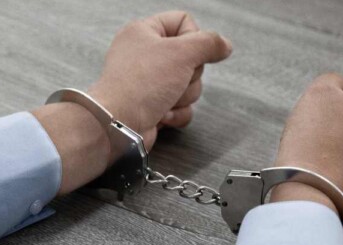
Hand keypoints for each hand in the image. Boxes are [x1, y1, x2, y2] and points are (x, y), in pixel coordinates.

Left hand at [34, 11, 231, 194]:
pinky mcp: (152, 107)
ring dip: (183, 97)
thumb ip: (209, 43)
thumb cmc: (140, 85)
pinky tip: (162, 115)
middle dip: (189, 76)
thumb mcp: (182, 53)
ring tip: (164, 99)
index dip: (194, 38)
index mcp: (144, 32)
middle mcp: (145, 55)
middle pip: (191, 58)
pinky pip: (181, 107)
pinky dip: (176, 113)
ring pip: (188, 85)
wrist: (119, 125)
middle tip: (175, 80)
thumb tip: (224, 45)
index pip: (183, 22)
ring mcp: (148, 83)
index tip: (189, 52)